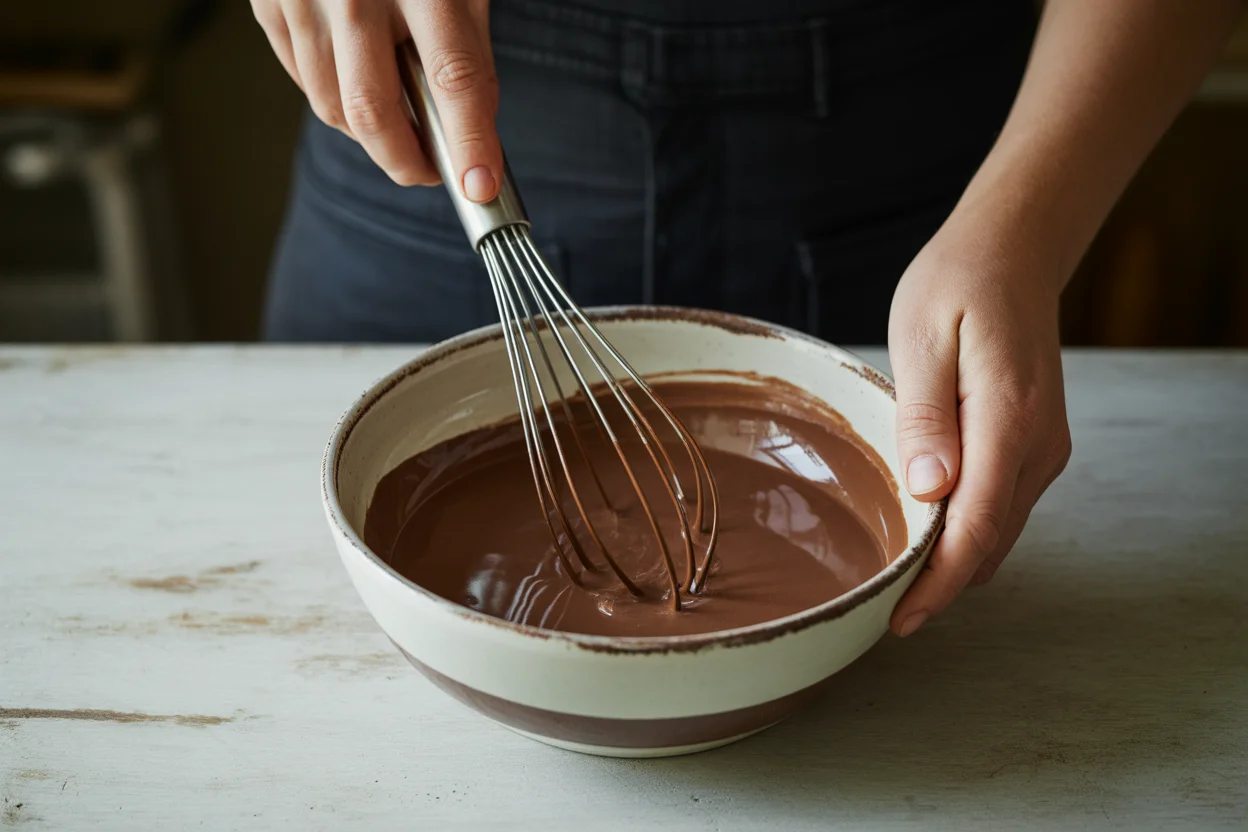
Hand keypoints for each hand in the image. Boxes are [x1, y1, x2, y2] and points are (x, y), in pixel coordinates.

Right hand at [251, 0, 500, 199]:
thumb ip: (468, 47)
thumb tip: (473, 127)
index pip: (453, 78)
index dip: (470, 142)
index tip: (481, 187)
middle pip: (373, 112)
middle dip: (407, 162)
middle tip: (433, 173)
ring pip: (333, 107)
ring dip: (373, 135)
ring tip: (403, 125)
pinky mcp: (268, 2)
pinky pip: (303, 81)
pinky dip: (336, 101)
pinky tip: (362, 84)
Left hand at [886, 218, 1072, 636]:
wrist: (1011, 251)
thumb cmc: (957, 285)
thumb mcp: (924, 339)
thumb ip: (926, 417)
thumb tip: (928, 493)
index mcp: (1008, 420)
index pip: (975, 529)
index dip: (937, 584)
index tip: (899, 619)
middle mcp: (1038, 446)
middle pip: (991, 543)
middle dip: (941, 585)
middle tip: (880, 611)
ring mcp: (1043, 448)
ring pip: (999, 532)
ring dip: (954, 563)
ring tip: (895, 583)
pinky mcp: (1034, 445)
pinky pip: (1002, 507)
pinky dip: (967, 534)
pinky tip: (925, 536)